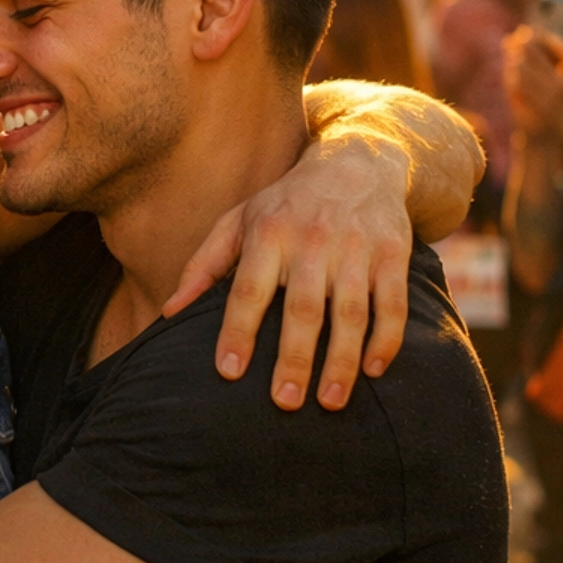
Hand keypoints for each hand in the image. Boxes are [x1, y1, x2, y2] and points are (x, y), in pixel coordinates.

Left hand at [164, 134, 410, 410]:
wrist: (357, 160)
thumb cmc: (287, 203)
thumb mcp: (239, 220)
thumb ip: (204, 265)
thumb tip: (170, 311)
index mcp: (269, 233)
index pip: (249, 289)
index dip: (238, 331)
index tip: (230, 371)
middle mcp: (312, 240)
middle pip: (303, 308)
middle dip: (294, 358)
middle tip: (283, 402)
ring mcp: (356, 248)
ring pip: (351, 312)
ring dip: (341, 361)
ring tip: (329, 402)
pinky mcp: (393, 254)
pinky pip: (392, 304)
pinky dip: (386, 340)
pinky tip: (373, 371)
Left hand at [505, 27, 562, 152]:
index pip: (553, 51)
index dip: (539, 40)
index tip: (531, 31)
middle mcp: (560, 86)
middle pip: (534, 61)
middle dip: (523, 49)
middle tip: (514, 40)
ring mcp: (550, 99)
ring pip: (525, 76)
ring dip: (517, 64)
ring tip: (511, 56)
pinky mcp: (542, 110)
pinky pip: (524, 93)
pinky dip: (516, 82)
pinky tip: (512, 75)